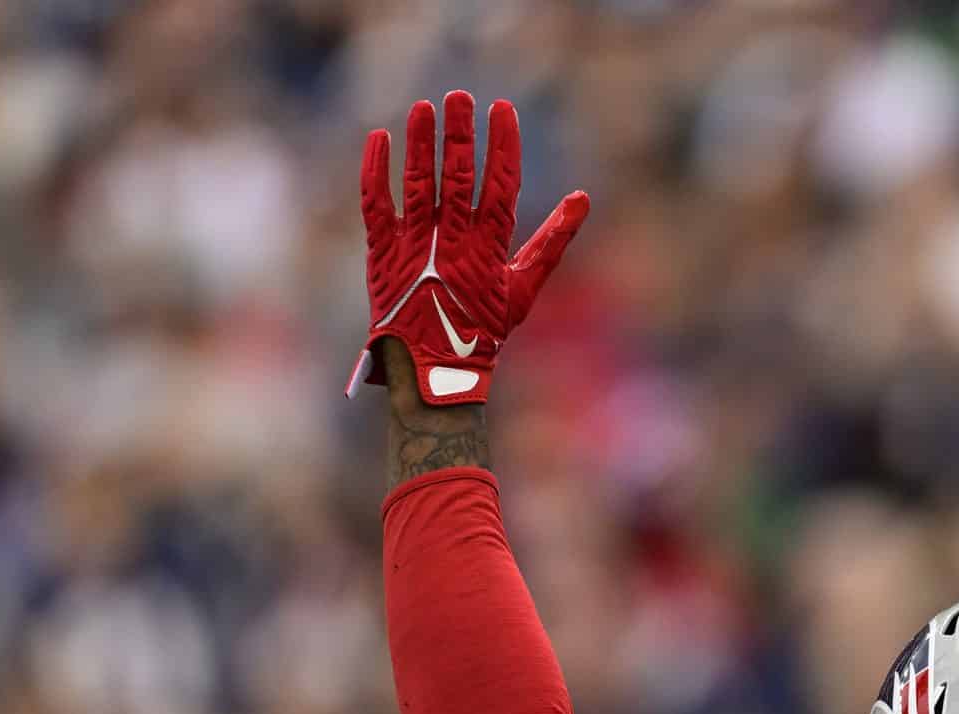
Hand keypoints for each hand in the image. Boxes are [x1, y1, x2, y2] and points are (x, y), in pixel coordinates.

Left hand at [348, 91, 589, 406]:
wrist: (434, 371)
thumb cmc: (483, 331)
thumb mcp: (524, 288)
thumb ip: (551, 241)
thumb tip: (583, 200)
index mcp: (490, 251)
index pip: (500, 185)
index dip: (502, 144)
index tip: (502, 109)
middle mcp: (452, 244)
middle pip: (458, 175)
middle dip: (459, 133)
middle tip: (459, 97)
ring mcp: (415, 247)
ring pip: (418, 183)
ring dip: (420, 142)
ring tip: (423, 108)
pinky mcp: (382, 254)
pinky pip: (376, 204)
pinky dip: (375, 171)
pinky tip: (379, 138)